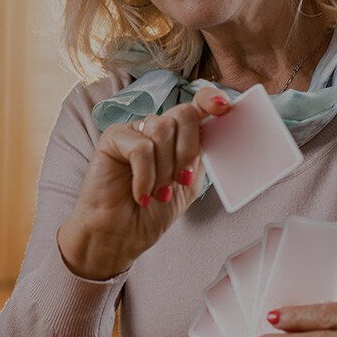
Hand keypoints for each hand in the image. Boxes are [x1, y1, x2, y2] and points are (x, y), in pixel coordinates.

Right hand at [57, 87, 231, 279]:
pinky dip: (146, 176)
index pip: (196, 105)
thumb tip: (216, 132)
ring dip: (165, 169)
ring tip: (158, 192)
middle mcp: (155, 128)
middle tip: (180, 180)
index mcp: (177, 137)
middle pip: (184, 114)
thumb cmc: (150, 213)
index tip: (223, 107)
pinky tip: (140, 194)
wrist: (119, 236)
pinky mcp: (113, 138)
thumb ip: (200, 156)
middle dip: (188, 150)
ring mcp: (134, 131)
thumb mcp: (188, 184)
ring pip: (162, 130)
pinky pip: (141, 148)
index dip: (210, 99)